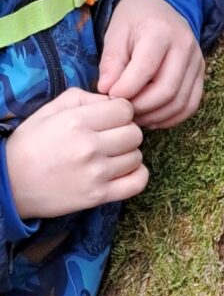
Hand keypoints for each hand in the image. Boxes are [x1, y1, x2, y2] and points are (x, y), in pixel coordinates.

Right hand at [5, 88, 145, 218]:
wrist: (10, 183)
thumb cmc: (30, 144)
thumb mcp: (49, 111)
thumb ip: (82, 99)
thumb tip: (112, 100)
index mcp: (76, 121)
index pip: (125, 110)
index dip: (121, 112)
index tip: (110, 119)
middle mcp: (88, 146)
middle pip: (135, 133)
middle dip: (126, 132)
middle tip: (111, 138)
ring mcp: (96, 173)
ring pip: (137, 156)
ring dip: (128, 155)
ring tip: (110, 156)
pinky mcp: (98, 196)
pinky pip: (138, 182)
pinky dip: (137, 175)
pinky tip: (123, 171)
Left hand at [99, 0, 204, 129]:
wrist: (159, 7)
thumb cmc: (133, 20)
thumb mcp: (115, 33)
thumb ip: (111, 62)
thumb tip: (107, 91)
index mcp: (161, 31)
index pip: (146, 69)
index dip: (126, 89)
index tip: (109, 96)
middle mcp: (185, 47)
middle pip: (167, 90)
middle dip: (142, 107)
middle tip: (122, 111)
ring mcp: (197, 62)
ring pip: (181, 102)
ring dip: (156, 116)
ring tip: (135, 116)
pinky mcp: (201, 75)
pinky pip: (191, 105)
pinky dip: (172, 118)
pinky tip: (153, 118)